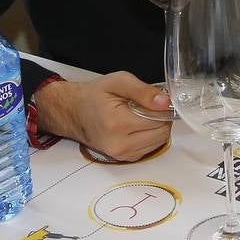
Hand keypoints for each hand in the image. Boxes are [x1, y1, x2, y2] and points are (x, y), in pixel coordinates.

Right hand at [35, 73, 170, 161]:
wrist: (74, 112)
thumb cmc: (94, 96)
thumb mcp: (118, 81)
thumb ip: (143, 91)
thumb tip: (165, 102)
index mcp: (118, 123)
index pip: (160, 120)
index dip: (163, 107)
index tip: (156, 99)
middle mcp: (121, 144)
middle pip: (162, 133)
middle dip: (161, 117)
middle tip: (147, 105)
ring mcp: (123, 154)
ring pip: (159, 142)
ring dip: (156, 127)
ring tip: (140, 114)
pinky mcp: (127, 158)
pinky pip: (151, 147)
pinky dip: (150, 135)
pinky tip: (137, 125)